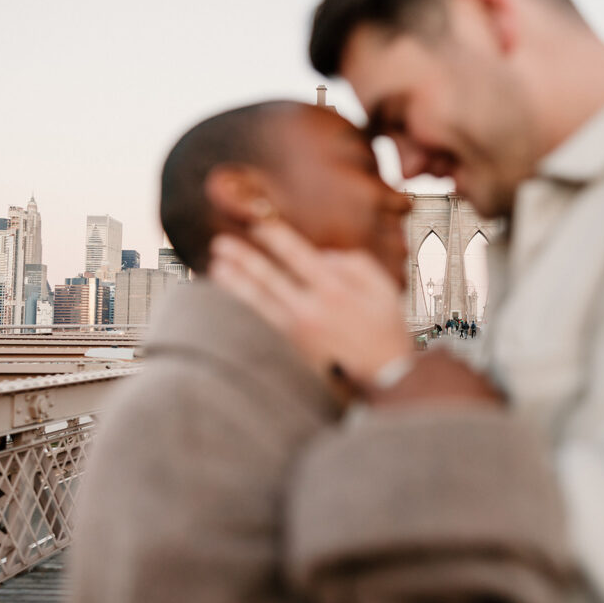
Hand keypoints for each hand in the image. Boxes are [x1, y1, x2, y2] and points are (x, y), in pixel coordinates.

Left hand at [208, 221, 411, 383]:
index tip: (259, 225)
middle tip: (221, 244)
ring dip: (235, 283)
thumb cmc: (386, 331)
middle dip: (244, 258)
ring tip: (217, 268)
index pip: (298, 256)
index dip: (276, 238)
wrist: (385, 377)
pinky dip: (245, 308)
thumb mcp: (384, 290)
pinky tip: (231, 298)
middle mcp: (312, 309)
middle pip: (269, 278)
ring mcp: (298, 331)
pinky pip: (262, 322)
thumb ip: (355, 264)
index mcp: (335, 291)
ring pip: (259, 301)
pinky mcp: (292, 347)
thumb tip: (322, 256)